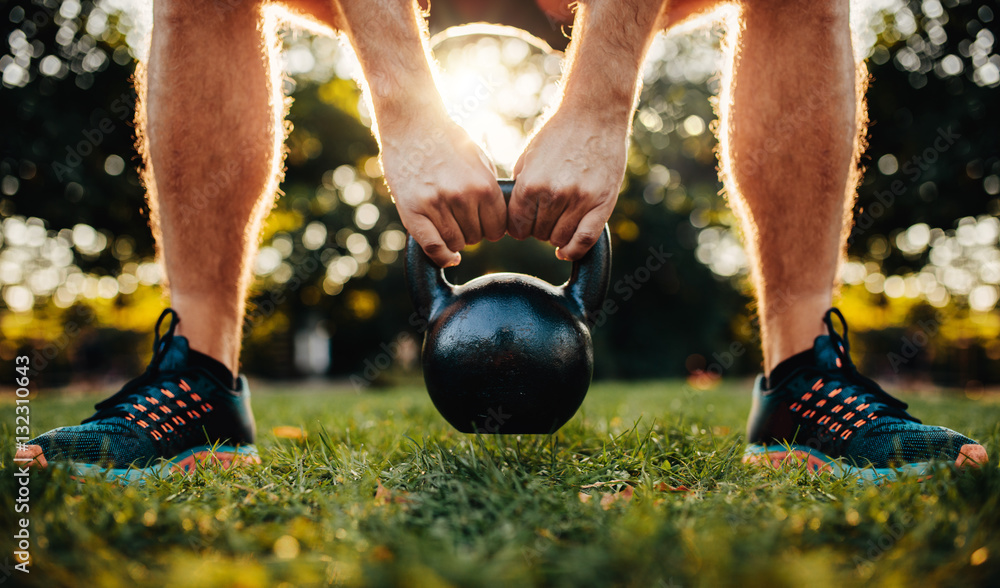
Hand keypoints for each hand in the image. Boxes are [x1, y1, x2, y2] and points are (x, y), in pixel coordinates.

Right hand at [379, 116, 505, 266]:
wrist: (412, 124)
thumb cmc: (448, 141)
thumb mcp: (480, 161)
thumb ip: (490, 191)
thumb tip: (499, 223)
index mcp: (484, 185)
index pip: (498, 228)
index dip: (492, 228)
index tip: (484, 223)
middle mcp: (462, 197)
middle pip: (477, 237)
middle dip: (473, 231)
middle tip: (462, 218)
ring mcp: (436, 205)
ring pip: (456, 243)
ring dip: (456, 239)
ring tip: (450, 222)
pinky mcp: (413, 211)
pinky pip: (433, 247)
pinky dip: (442, 257)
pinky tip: (449, 256)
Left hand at [509, 107, 628, 259]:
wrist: (594, 115)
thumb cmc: (558, 133)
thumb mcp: (528, 157)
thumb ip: (521, 187)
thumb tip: (513, 215)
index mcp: (531, 183)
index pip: (517, 225)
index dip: (518, 228)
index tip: (523, 225)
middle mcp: (554, 194)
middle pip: (538, 233)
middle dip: (537, 228)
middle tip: (544, 217)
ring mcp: (580, 200)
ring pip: (560, 238)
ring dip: (555, 236)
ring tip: (557, 222)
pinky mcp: (602, 203)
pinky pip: (585, 240)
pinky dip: (574, 251)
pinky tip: (566, 250)